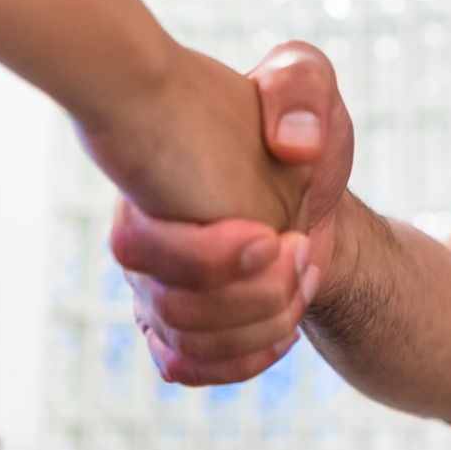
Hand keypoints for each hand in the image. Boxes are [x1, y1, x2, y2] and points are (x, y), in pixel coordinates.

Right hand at [112, 42, 353, 385]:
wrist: (312, 192)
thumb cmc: (299, 134)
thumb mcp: (307, 83)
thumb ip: (300, 87)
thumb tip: (293, 145)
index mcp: (152, 185)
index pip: (138, 244)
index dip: (210, 257)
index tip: (276, 234)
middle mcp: (143, 241)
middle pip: (171, 307)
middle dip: (257, 292)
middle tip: (303, 249)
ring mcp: (155, 286)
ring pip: (185, 342)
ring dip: (262, 322)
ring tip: (304, 276)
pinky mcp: (178, 323)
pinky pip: (186, 366)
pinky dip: (241, 360)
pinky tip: (282, 331)